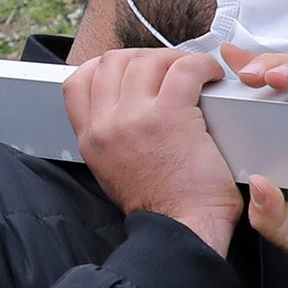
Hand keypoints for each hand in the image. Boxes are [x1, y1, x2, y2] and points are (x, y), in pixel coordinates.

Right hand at [63, 43, 240, 253]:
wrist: (181, 230)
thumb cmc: (161, 209)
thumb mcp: (112, 173)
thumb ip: (109, 141)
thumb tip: (121, 115)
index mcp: (91, 140)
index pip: (76, 82)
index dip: (101, 66)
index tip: (127, 69)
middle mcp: (106, 125)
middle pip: (113, 61)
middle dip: (143, 57)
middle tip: (168, 68)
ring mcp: (135, 118)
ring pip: (147, 60)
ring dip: (173, 59)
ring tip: (193, 72)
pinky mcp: (170, 116)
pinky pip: (184, 68)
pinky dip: (201, 65)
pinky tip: (211, 76)